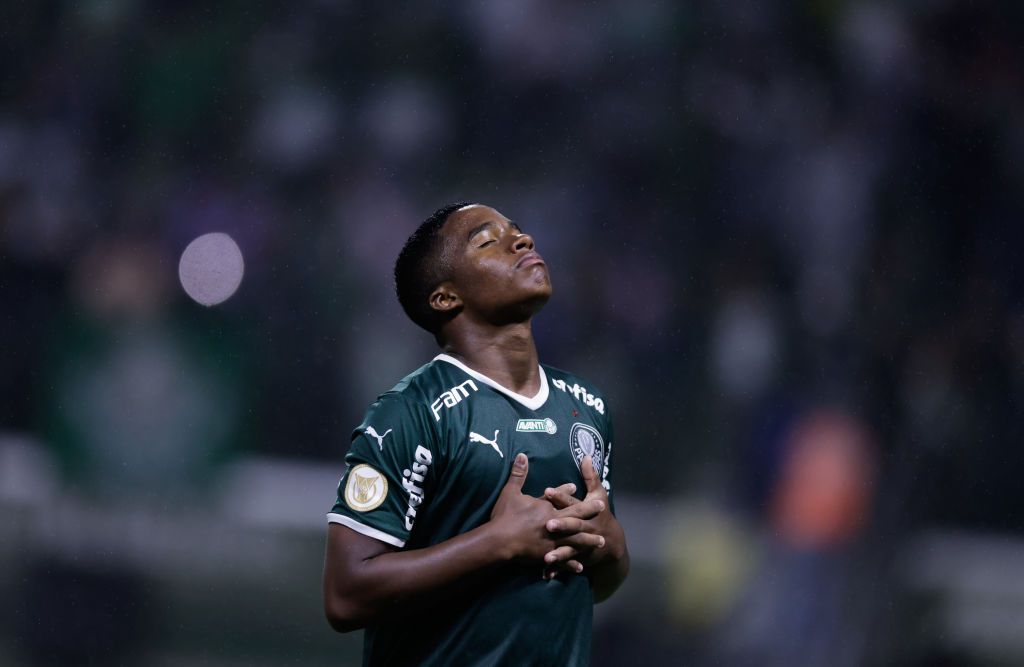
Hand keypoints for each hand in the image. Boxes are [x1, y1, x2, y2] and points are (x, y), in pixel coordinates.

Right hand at [490, 454, 604, 572]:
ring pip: (575, 541)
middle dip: (590, 514)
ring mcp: (552, 541)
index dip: (570, 493)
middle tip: (603, 511)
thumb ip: (519, 473)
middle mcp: (554, 524)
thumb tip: (522, 455)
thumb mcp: (511, 492)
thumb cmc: (506, 516)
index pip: (562, 498)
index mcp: (547, 509)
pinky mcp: (547, 555)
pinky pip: (563, 561)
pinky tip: (581, 567)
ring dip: (588, 541)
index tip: (577, 487)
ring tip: (600, 542)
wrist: (500, 541)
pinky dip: (572, 564)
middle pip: (576, 518)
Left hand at [542, 456, 621, 569]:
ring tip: (546, 557)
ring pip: (570, 549)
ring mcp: (583, 545)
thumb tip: (586, 456)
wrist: (613, 543)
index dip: (561, 496)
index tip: (546, 491)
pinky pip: (568, 564)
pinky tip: (546, 575)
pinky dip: (558, 570)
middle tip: (548, 524)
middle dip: (562, 525)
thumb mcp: (599, 495)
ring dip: (559, 553)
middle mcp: (585, 527)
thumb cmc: (601, 514)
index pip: (572, 502)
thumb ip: (590, 476)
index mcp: (586, 511)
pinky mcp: (579, 557)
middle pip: (573, 526)